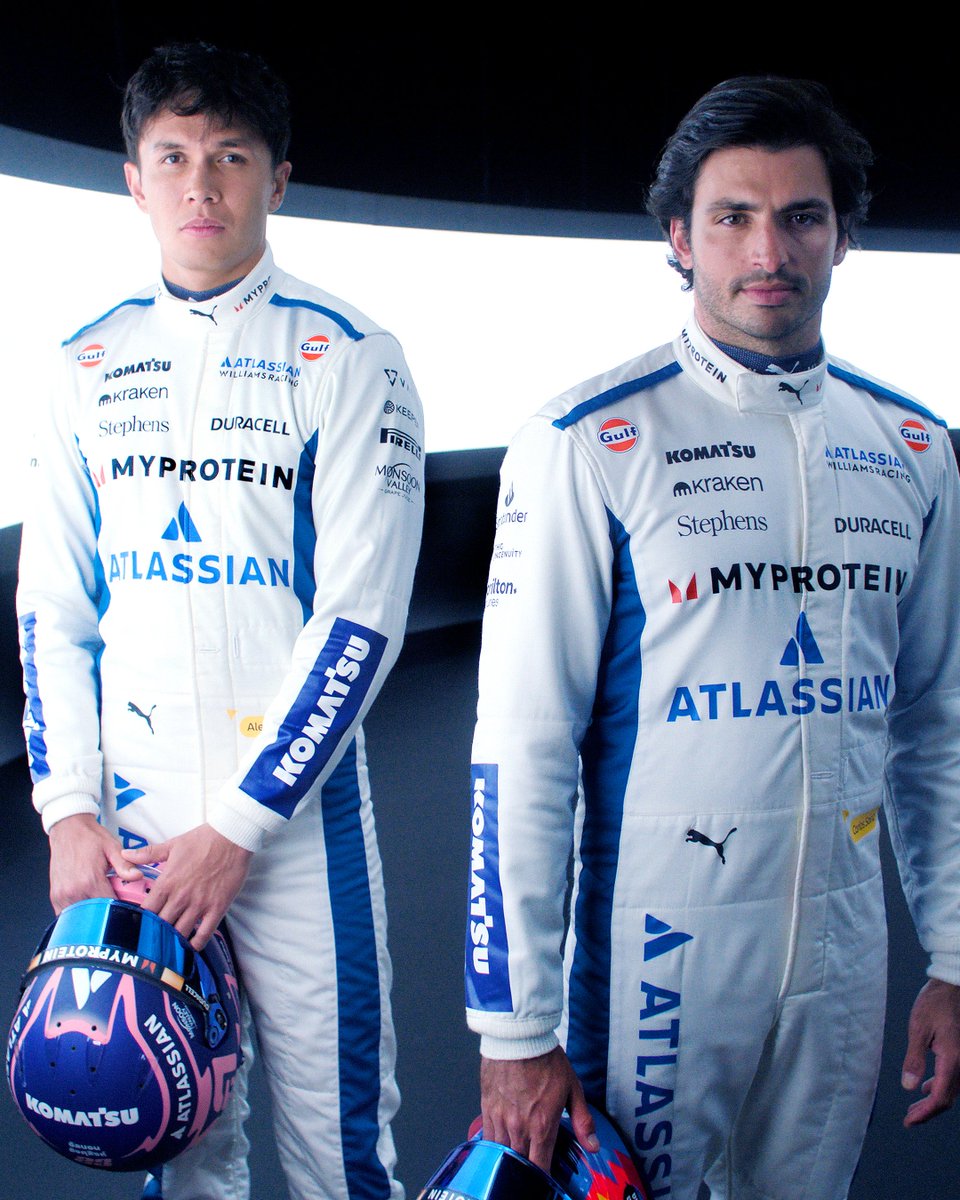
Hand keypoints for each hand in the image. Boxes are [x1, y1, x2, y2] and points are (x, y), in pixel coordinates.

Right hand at [48, 812, 141, 913]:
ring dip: (92, 915)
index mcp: (90, 880)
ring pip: (80, 917)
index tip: (128, 909)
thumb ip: (125, 865)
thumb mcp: (112, 847)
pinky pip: (67, 914)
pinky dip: (79, 914)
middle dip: (107, 914)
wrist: (67, 828)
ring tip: (102, 903)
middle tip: (116, 905)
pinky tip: (89, 903)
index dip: (121, 910)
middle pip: (95, 915)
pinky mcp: (55, 896)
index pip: (109, 908)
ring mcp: (62, 895)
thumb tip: (137, 876)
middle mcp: (73, 891)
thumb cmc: (89, 838)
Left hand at [123, 824, 251, 949]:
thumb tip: (125, 853)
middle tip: (152, 942)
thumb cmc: (203, 840)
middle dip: (155, 935)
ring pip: (180, 933)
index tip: (138, 927)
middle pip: (161, 926)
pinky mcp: (217, 908)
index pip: (146, 911)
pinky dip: (197, 944)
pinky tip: (192, 946)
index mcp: (167, 883)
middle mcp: (181, 897)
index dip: (140, 921)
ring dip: (174, 941)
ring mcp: (200, 904)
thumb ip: (147, 853)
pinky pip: (205, 934)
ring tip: (169, 946)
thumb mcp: (172, 845)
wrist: (232, 838)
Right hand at [480, 1046, 597, 1171]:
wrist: (518, 1037)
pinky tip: (500, 1142)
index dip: (543, 1177)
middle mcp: (519, 1127)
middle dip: (526, 1168)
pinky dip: (494, 1145)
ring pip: (501, 1153)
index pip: (540, 1168)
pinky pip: (487, 1138)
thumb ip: (583, 1121)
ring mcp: (500, 1119)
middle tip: (532, 1163)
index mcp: (542, 1126)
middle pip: (520, 1164)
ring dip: (509, 1157)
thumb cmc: (545, 1059)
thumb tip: (593, 1146)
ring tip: (517, 1153)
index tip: (545, 1177)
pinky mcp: (487, 1109)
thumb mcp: (572, 1088)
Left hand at [901, 977, 959, 1125]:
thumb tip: (909, 1087)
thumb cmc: (934, 1003)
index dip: (925, 1113)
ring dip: (933, 1101)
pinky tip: (926, 1087)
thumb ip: (914, 1058)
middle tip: (908, 1119)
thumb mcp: (918, 1028)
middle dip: (928, 1112)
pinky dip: (940, 1087)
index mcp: (953, 1059)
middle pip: (947, 1098)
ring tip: (914, 1108)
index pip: (940, 1097)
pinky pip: (954, 1079)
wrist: (953, 987)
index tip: (909, 1121)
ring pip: (952, 1091)